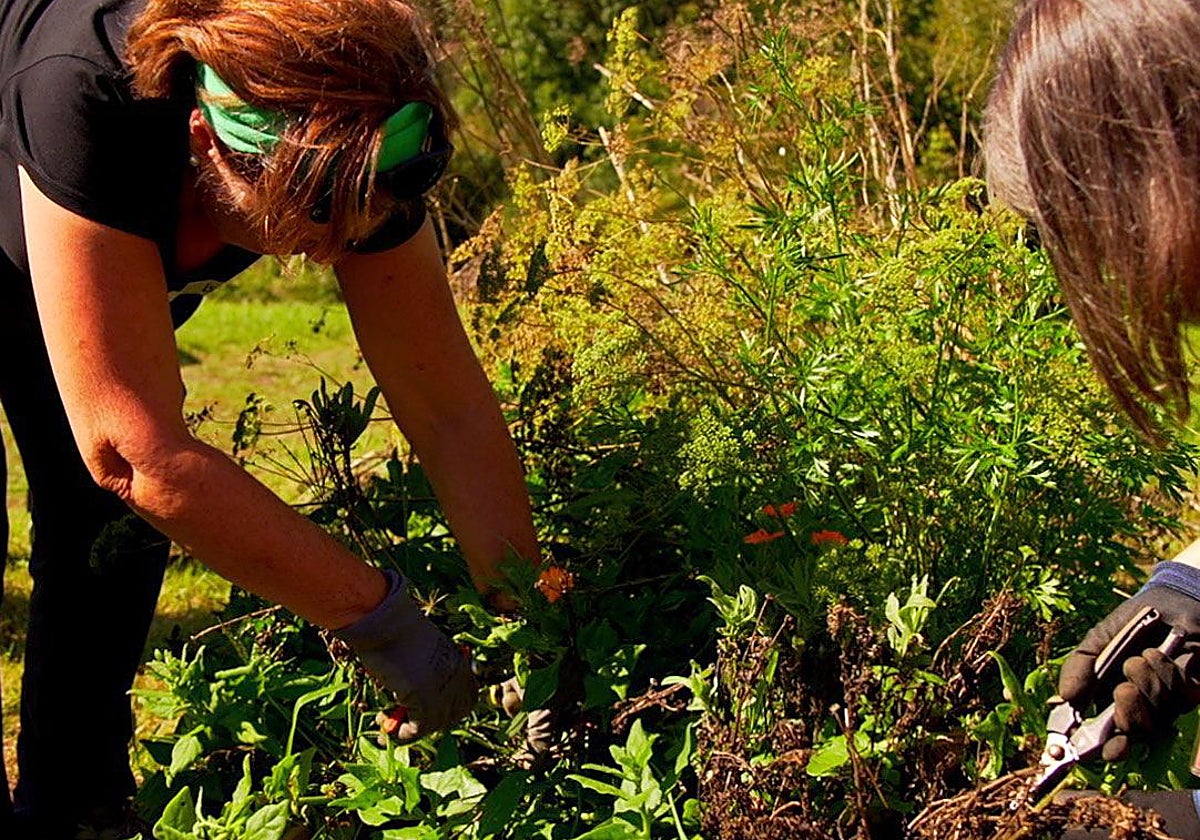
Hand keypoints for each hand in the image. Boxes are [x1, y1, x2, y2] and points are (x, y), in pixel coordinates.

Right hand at [334, 570, 476, 741]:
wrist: (385, 621)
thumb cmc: (395, 630)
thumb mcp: (421, 649)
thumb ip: (428, 668)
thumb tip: (415, 694)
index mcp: (459, 660)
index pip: (469, 697)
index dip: (450, 709)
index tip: (427, 711)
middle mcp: (457, 675)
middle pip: (456, 714)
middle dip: (433, 721)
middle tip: (408, 719)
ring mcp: (444, 687)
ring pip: (436, 724)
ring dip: (412, 728)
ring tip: (389, 719)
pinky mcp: (425, 698)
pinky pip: (418, 729)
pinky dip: (403, 733)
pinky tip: (385, 721)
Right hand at [1058, 561, 1199, 759]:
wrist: (1171, 602)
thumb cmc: (1133, 621)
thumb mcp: (1098, 640)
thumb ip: (1079, 666)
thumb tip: (1065, 698)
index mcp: (1111, 699)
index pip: (1107, 737)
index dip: (1103, 748)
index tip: (1094, 750)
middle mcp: (1141, 705)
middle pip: (1133, 732)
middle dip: (1129, 716)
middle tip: (1123, 691)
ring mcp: (1168, 701)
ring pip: (1157, 716)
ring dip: (1147, 686)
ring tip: (1141, 658)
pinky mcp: (1192, 692)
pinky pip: (1179, 697)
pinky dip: (1165, 675)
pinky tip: (1159, 655)